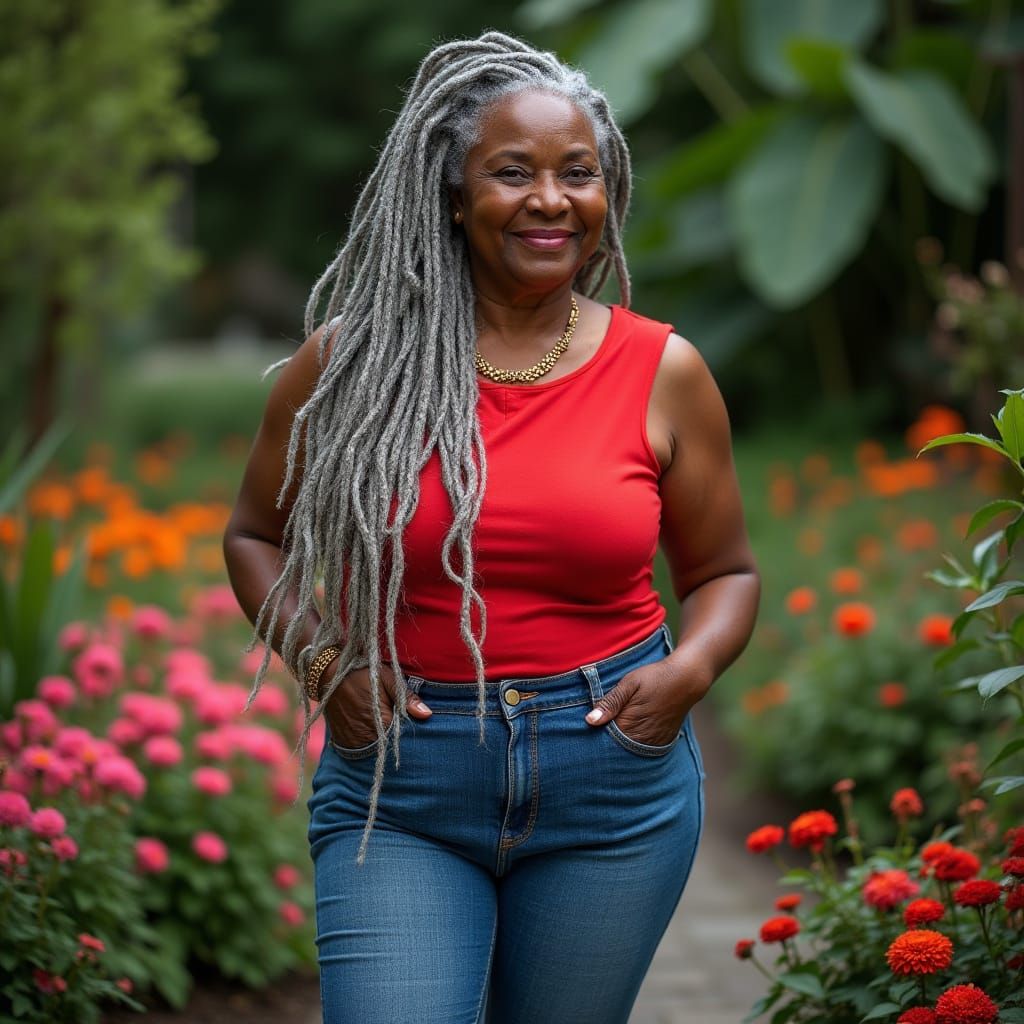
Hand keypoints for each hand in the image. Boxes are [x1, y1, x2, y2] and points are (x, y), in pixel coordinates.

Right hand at [323, 663, 431, 748]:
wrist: (328, 673)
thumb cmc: (363, 672)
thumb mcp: (388, 678)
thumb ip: (407, 698)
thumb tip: (427, 715)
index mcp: (382, 723)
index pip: (403, 738)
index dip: (407, 732)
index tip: (409, 724)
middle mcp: (367, 737)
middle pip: (389, 746)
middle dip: (394, 738)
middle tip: (394, 723)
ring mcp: (352, 743)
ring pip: (374, 750)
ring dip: (379, 742)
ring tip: (379, 726)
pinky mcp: (342, 742)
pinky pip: (359, 750)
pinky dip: (365, 743)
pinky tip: (368, 730)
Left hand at [584, 655, 708, 746]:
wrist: (686, 679)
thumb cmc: (655, 678)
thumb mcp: (629, 683)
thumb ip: (610, 702)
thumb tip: (590, 721)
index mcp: (629, 725)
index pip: (604, 739)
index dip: (597, 731)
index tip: (591, 724)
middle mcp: (641, 738)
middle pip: (616, 746)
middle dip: (608, 737)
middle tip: (608, 721)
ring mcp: (654, 741)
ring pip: (629, 748)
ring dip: (622, 739)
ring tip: (622, 722)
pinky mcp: (663, 741)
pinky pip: (643, 747)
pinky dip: (636, 741)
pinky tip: (634, 728)